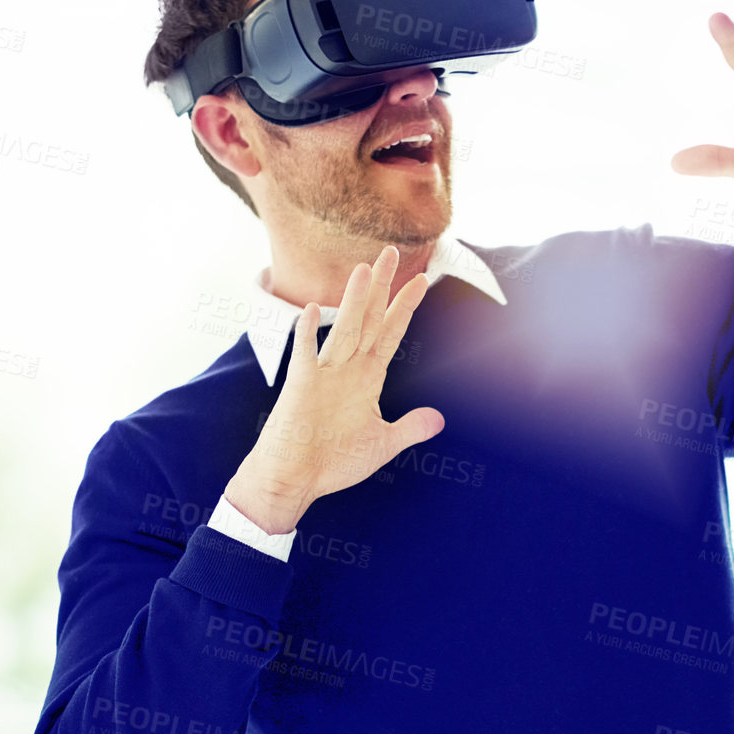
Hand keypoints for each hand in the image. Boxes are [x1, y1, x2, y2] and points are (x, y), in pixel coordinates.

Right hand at [225, 246, 444, 529]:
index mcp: (367, 379)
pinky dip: (306, 335)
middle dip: (381, 288)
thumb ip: (409, 429)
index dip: (405, 308)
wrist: (294, 481)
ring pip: (343, 330)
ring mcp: (323, 375)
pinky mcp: (300, 387)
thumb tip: (439, 419)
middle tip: (392, 252)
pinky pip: (304, 357)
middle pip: (369, 320)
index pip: (390, 334)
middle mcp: (347, 370)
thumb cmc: (332, 463)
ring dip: (354, 301)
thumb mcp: (381, 445)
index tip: (421, 280)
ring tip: (365, 270)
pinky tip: (310, 311)